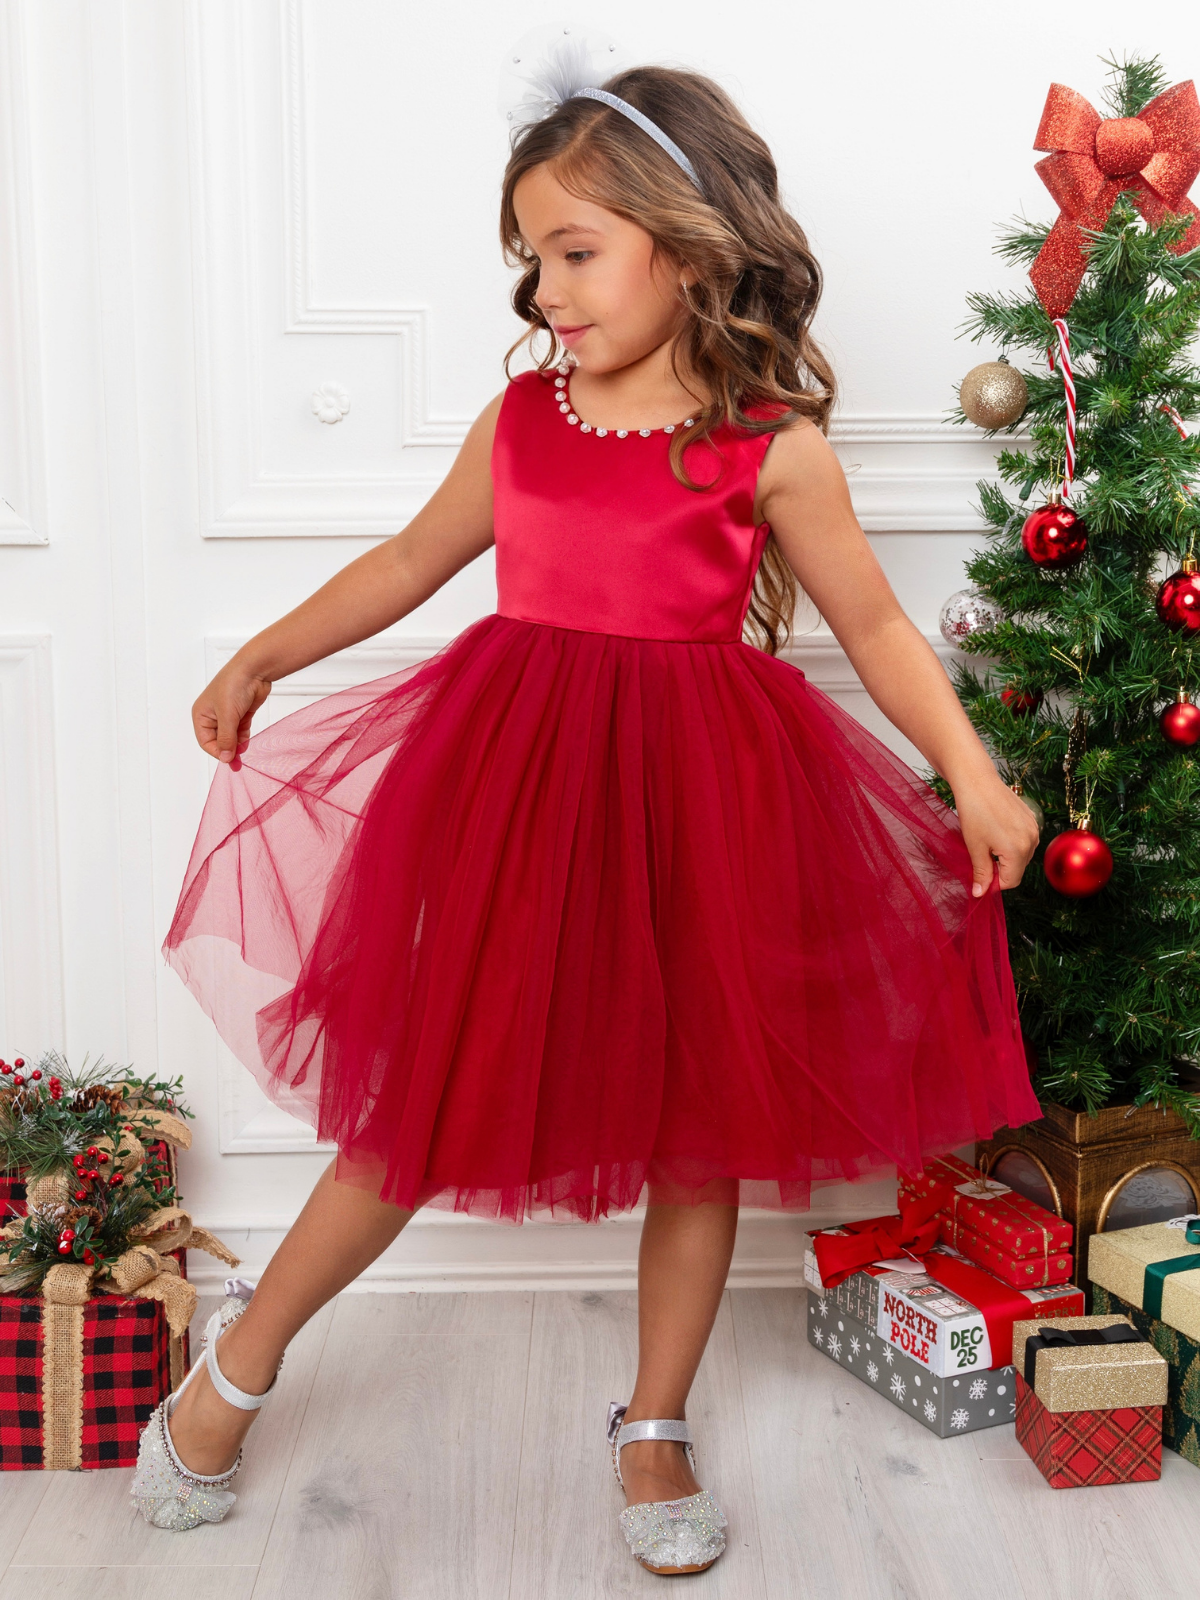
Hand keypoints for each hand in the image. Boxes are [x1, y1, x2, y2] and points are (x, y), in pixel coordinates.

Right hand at [192, 664, 271, 762]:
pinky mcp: (240, 714)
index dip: (217, 752)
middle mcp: (212, 716)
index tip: (229, 760)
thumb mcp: (227, 716)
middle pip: (218, 741)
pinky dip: (243, 738)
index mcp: (201, 714)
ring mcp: (227, 715)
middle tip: (238, 761)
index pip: (205, 741)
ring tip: (243, 749)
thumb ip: (226, 739)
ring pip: (230, 737)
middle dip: (228, 750)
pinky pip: (240, 731)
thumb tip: (226, 757)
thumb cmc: (234, 685)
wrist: (254, 670)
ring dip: (237, 745)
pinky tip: (246, 742)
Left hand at [953, 776, 1040, 897]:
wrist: (978, 781)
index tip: (979, 879)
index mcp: (1018, 850)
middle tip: (980, 860)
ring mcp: (1034, 829)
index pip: (1010, 881)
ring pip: (1022, 856)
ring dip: (1006, 858)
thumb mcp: (975, 847)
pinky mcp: (1031, 819)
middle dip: (1000, 871)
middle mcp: (1032, 841)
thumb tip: (980, 894)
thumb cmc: (974, 812)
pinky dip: (1011, 844)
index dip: (993, 884)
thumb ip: (981, 873)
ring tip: (987, 843)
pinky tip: (996, 832)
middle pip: (1017, 870)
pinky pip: (1024, 841)